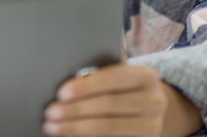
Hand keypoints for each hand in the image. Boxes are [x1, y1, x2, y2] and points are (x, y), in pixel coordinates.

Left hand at [42, 65, 201, 136]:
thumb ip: (100, 75)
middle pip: (108, 105)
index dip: (86, 87)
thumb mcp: (120, 75)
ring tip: (53, 126)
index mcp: (147, 76)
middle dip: (75, 109)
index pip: (113, 79)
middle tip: (51, 111)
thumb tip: (65, 84)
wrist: (150, 108)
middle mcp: (155, 101)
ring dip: (76, 128)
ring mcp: (153, 126)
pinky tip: (70, 135)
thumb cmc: (124, 87)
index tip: (61, 93)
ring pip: (109, 128)